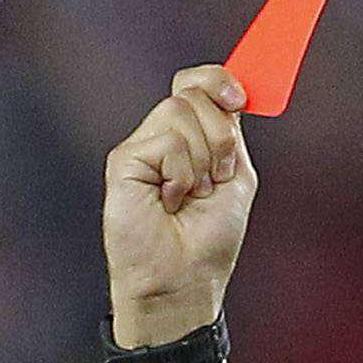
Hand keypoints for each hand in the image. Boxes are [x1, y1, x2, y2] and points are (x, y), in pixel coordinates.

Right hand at [106, 67, 254, 347]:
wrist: (183, 282)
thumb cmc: (207, 243)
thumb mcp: (236, 178)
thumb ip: (233, 132)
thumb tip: (237, 90)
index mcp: (192, 139)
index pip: (198, 83)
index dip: (218, 80)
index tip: (238, 98)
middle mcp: (164, 137)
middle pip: (194, 93)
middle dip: (219, 136)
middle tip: (215, 178)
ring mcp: (142, 147)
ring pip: (180, 112)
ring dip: (201, 160)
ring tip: (190, 195)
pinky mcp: (124, 160)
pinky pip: (167, 141)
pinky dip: (181, 174)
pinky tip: (170, 200)